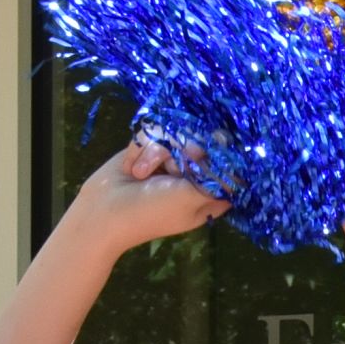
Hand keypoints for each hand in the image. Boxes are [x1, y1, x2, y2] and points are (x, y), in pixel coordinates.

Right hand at [49, 138, 223, 259]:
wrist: (103, 209)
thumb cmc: (150, 211)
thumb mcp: (191, 199)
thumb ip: (217, 180)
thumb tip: (241, 167)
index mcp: (209, 193)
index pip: (230, 166)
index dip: (224, 155)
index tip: (210, 155)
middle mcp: (193, 175)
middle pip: (205, 143)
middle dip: (185, 152)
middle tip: (173, 168)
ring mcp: (171, 161)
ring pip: (177, 135)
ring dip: (156, 153)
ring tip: (141, 175)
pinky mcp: (150, 149)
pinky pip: (154, 132)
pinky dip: (142, 150)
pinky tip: (133, 168)